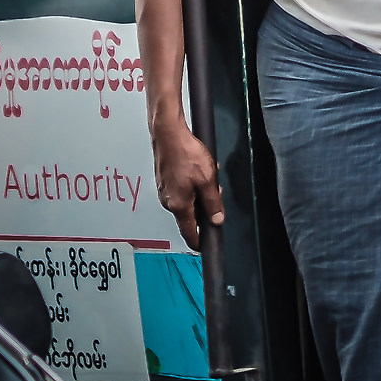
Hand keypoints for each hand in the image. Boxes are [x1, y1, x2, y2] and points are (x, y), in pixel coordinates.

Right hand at [152, 124, 223, 250]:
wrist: (168, 134)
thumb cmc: (186, 154)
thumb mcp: (207, 180)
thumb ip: (213, 203)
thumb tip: (217, 220)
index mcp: (178, 206)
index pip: (189, 233)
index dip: (198, 241)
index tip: (204, 246)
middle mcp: (168, 201)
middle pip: (190, 215)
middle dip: (205, 207)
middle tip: (215, 191)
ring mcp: (164, 191)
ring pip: (187, 200)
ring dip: (200, 192)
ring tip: (207, 174)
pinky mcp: (164, 181)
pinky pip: (181, 189)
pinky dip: (192, 184)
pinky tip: (198, 169)